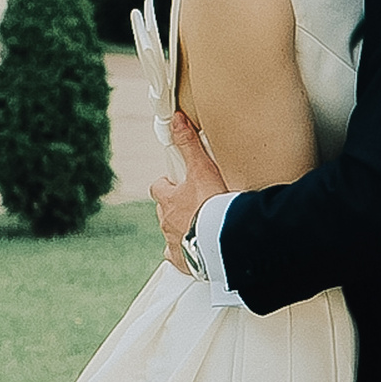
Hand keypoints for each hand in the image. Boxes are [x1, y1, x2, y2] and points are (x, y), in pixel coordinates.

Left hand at [149, 109, 230, 271]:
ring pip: (170, 233)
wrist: (221, 241)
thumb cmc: (212, 206)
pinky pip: (178, 257)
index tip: (178, 182)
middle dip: (175, 207)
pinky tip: (196, 251)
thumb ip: (189, 143)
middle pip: (164, 210)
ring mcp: (173, 242)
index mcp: (168, 200)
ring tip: (198, 226)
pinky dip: (185, 254)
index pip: (159, 187)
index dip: (168, 183)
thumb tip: (176, 119)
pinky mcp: (182, 261)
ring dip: (180, 229)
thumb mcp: (201, 168)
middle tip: (193, 203)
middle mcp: (166, 221)